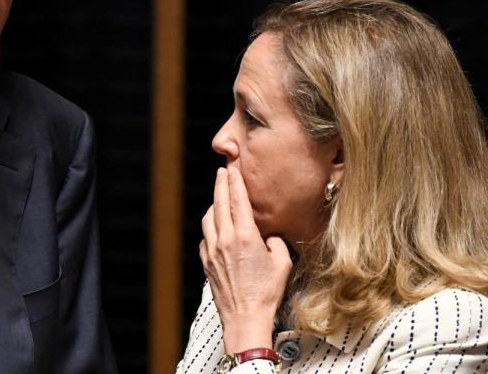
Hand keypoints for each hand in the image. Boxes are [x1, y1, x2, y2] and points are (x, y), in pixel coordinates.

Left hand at [200, 166, 292, 353]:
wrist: (245, 318)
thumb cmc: (266, 293)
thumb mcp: (282, 264)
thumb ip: (276, 243)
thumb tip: (270, 236)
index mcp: (245, 237)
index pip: (237, 201)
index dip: (234, 182)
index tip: (231, 169)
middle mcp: (225, 240)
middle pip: (219, 204)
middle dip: (221, 185)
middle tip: (222, 172)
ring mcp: (213, 251)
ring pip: (208, 219)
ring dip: (213, 205)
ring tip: (219, 198)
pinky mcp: (206, 263)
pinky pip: (205, 237)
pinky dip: (210, 227)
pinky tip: (216, 227)